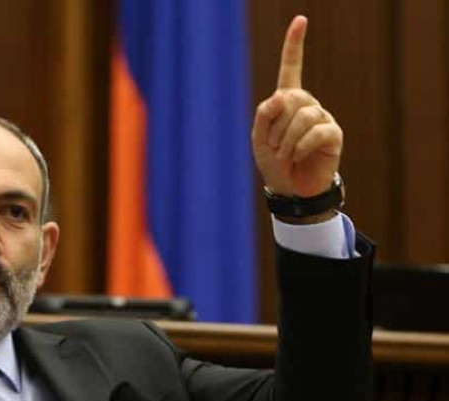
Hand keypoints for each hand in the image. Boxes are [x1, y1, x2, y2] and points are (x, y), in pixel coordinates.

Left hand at [252, 15, 342, 199]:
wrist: (290, 189)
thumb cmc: (273, 162)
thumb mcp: (258, 136)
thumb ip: (264, 113)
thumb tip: (282, 96)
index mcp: (287, 100)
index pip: (291, 67)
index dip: (295, 45)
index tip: (301, 20)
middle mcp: (307, 104)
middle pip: (292, 98)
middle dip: (276, 125)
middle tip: (274, 146)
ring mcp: (322, 118)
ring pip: (303, 115)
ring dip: (286, 139)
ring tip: (285, 154)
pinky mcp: (333, 134)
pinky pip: (316, 131)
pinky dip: (301, 145)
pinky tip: (298, 155)